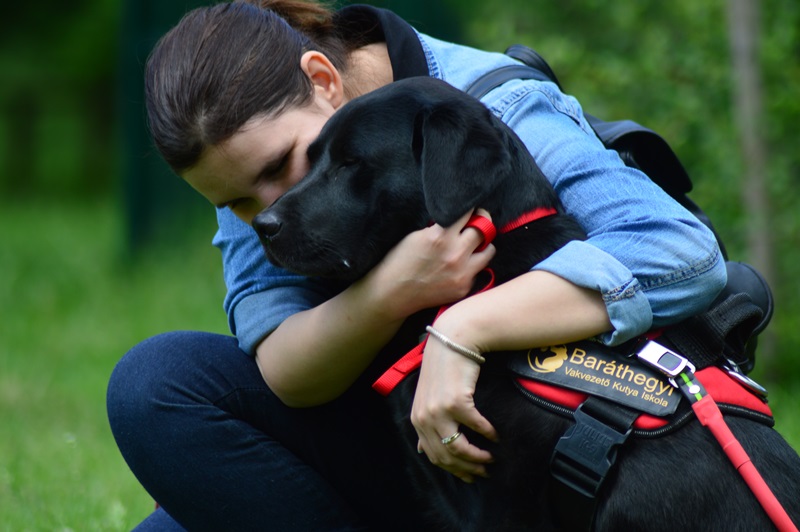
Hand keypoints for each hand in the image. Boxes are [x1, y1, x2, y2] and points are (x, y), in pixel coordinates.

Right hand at [364, 209, 494, 319]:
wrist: (392, 294)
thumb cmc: (400, 262)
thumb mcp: (417, 236)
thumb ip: (441, 227)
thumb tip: (460, 220)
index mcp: (440, 236)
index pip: (468, 212)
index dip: (471, 209)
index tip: (471, 209)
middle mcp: (455, 254)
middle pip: (484, 229)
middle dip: (481, 223)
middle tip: (477, 224)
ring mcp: (462, 273)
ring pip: (489, 251)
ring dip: (482, 246)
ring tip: (471, 247)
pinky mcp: (463, 288)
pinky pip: (478, 271)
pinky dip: (471, 266)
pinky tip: (457, 267)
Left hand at [411, 324, 497, 482]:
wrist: (453, 341)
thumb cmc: (443, 368)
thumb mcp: (427, 397)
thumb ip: (425, 423)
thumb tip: (422, 450)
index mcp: (417, 420)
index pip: (434, 457)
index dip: (454, 470)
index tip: (470, 476)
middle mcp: (424, 418)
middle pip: (447, 457)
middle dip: (467, 469)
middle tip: (485, 472)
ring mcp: (439, 411)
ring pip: (459, 448)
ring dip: (478, 457)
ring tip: (491, 458)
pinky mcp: (456, 402)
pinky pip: (476, 427)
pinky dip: (488, 434)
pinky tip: (496, 435)